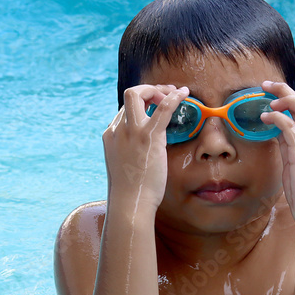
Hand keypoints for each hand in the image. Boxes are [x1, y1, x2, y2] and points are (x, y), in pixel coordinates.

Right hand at [102, 84, 189, 212]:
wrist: (130, 204)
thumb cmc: (131, 192)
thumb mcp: (126, 167)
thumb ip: (131, 153)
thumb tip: (145, 152)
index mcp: (111, 136)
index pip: (125, 110)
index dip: (142, 105)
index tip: (155, 108)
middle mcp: (118, 130)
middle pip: (129, 95)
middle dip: (149, 90)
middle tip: (164, 97)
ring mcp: (131, 132)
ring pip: (139, 94)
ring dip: (158, 90)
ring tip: (174, 94)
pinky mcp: (148, 137)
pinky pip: (162, 108)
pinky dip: (174, 97)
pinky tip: (184, 94)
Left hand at [260, 81, 294, 226]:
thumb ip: (289, 149)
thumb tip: (277, 134)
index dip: (291, 103)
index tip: (273, 98)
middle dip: (288, 92)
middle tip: (268, 85)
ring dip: (285, 99)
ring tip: (266, 95)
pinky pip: (292, 128)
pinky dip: (278, 118)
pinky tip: (266, 117)